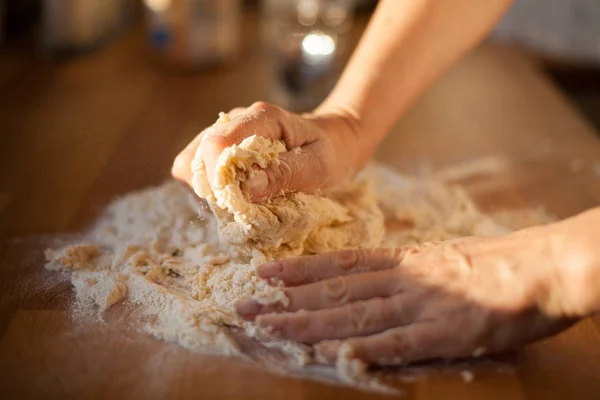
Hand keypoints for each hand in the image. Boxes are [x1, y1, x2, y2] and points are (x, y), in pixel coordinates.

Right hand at [171, 102, 369, 200]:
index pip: (217, 144)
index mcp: (262, 118)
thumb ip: (285, 174)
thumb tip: (248, 188)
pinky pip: (199, 173)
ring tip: (238, 204)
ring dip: (208, 192)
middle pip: (195, 157)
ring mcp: (226, 133)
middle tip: (240, 208)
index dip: (219, 178)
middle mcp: (236, 120)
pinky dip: (211, 191)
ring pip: (191, 166)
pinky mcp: (223, 149)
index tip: (237, 203)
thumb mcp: (319, 166)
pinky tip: (235, 198)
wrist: (334, 140)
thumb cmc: (331, 153)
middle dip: (211, 190)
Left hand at [236, 230, 576, 365]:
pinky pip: (394, 343)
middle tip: (246, 305)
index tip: (263, 274)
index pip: (340, 265)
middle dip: (287, 299)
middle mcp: (402, 279)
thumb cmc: (494, 262)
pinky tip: (328, 352)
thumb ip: (406, 270)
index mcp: (403, 261)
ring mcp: (420, 305)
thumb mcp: (440, 257)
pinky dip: (359, 348)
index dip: (299, 270)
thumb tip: (371, 279)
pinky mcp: (443, 332)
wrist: (541, 266)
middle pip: (334, 290)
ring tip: (269, 327)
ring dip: (307, 322)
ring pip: (352, 314)